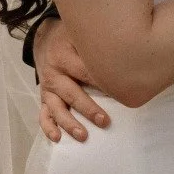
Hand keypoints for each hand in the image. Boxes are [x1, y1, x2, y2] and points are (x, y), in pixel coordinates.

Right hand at [34, 17, 109, 143]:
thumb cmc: (71, 39)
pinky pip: (43, 115)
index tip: (118, 95)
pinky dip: (49, 127)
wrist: (45, 39)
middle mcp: (53, 73)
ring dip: (70, 123)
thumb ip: (99, 42)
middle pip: (72, 93)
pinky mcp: (44, 98)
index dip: (102, 84)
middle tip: (104, 121)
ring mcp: (47, 87)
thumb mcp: (81, 35)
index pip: (85, 72)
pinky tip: (58, 138)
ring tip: (83, 135)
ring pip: (57, 108)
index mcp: (64, 56)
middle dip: (88, 109)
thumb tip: (130, 51)